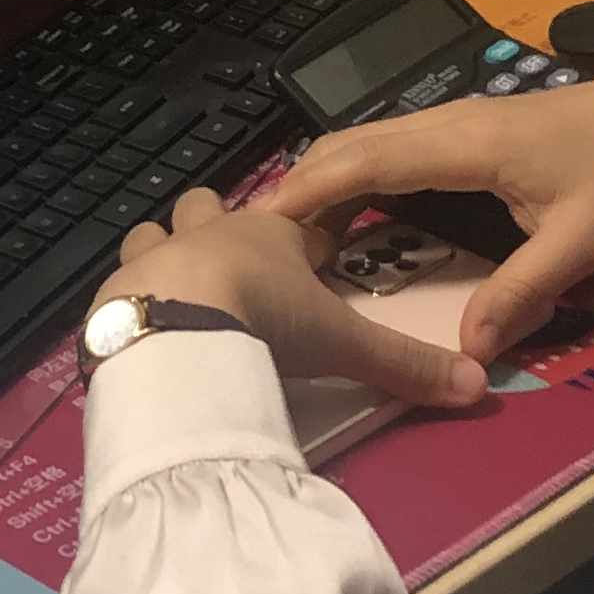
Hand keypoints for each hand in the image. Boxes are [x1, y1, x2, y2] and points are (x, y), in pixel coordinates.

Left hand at [112, 191, 487, 409]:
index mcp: (265, 235)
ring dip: (161, 253)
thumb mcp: (343, 343)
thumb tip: (479, 386)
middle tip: (226, 261)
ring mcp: (151, 261)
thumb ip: (405, 364)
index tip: (307, 257)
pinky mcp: (113, 298)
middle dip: (212, 222)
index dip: (299, 238)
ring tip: (175, 286)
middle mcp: (204, 235)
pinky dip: (130, 305)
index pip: (289, 223)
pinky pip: (119, 291)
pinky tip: (142, 332)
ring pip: (150, 233)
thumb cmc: (264, 316)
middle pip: (204, 207)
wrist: (176, 327)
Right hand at [259, 64, 593, 361]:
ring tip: (291, 221)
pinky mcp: (467, 122)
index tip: (265, 220)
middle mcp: (450, 121)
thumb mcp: (580, 243)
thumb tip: (467, 348)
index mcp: (467, 145)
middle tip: (260, 232)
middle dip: (303, 181)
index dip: (313, 189)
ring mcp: (458, 115)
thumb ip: (522, 292)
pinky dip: (357, 165)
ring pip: (371, 135)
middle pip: (356, 141)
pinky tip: (349, 198)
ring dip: (328, 171)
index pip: (370, 161)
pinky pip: (394, 139)